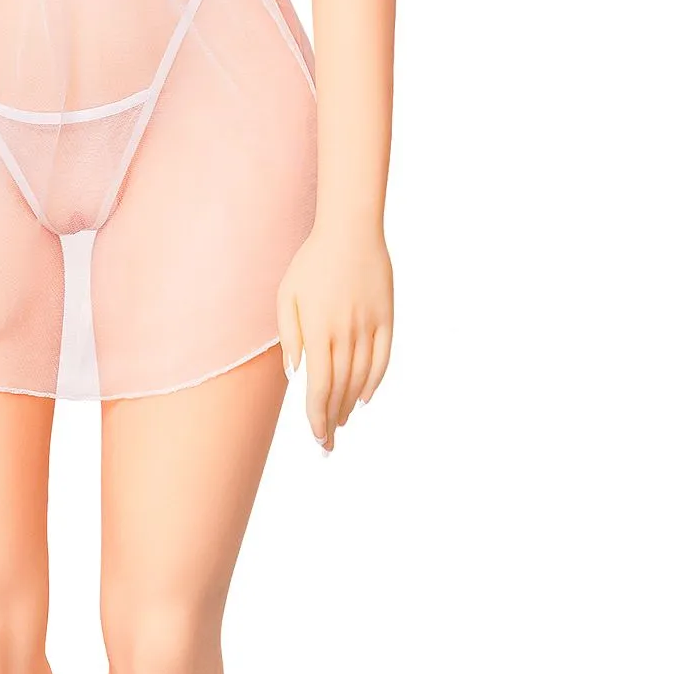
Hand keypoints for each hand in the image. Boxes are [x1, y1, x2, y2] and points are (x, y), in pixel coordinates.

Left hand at [276, 219, 392, 450]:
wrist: (351, 230)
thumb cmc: (312, 262)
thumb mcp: (287, 295)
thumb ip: (289, 335)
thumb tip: (294, 374)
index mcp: (319, 330)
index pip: (320, 387)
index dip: (318, 416)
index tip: (317, 436)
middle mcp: (347, 333)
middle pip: (341, 389)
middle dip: (333, 419)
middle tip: (327, 444)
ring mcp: (370, 326)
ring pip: (362, 377)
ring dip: (351, 405)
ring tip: (341, 422)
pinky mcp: (386, 318)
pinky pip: (383, 359)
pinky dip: (375, 382)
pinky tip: (365, 398)